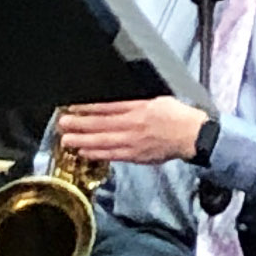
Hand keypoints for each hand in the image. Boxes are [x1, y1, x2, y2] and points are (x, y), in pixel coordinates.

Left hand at [53, 96, 208, 168]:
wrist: (193, 136)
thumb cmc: (178, 116)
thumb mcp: (158, 100)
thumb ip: (137, 103)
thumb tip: (118, 104)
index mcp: (139, 108)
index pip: (108, 107)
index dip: (88, 108)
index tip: (73, 107)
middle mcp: (133, 125)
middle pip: (101, 124)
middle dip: (79, 124)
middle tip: (62, 124)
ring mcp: (133, 142)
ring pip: (103, 141)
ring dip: (83, 140)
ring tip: (67, 140)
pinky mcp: (136, 155)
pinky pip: (112, 154)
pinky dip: (97, 153)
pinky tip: (85, 152)